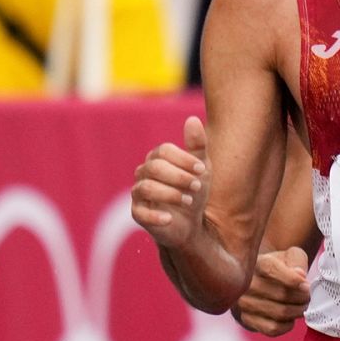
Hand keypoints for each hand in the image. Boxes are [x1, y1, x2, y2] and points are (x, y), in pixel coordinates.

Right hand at [130, 115, 209, 249]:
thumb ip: (198, 145)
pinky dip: (156, 215)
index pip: (164, 151)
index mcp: (157, 158)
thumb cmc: (193, 189)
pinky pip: (140, 212)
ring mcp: (138, 193)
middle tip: (197, 186)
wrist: (191, 222)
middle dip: (179, 177)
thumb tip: (192, 118)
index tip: (201, 169)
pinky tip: (169, 218)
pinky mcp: (138, 213)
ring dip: (171, 194)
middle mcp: (144, 173)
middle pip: (155, 168)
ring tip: (188, 200)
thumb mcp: (201, 168)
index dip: (183, 159)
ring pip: (146, 188)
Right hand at [233, 246, 311, 336]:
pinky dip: (287, 325)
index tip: (306, 285)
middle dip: (302, 298)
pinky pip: (273, 328)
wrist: (262, 281)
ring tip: (302, 306)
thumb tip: (300, 275)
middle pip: (281, 294)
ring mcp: (244, 302)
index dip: (292, 279)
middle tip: (309, 297)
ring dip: (297, 311)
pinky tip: (290, 318)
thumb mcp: (291, 256)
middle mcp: (246, 283)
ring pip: (279, 313)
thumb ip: (297, 261)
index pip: (271, 269)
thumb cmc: (281, 267)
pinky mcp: (246, 319)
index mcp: (258, 263)